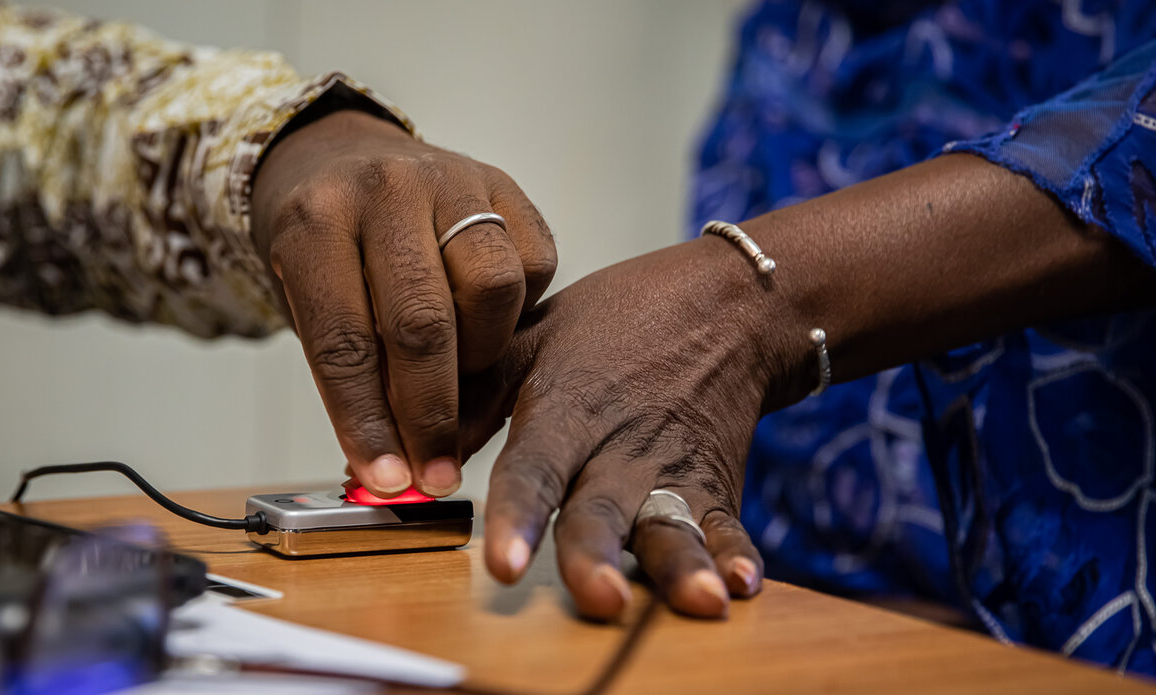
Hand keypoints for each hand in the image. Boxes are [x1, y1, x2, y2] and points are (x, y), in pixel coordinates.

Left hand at [250, 110, 555, 497]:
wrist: (344, 160)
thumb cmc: (328, 247)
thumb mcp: (313, 302)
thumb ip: (354, 374)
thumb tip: (397, 470)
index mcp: (315, 222)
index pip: (342, 340)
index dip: (366, 421)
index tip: (389, 478)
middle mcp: (385, 189)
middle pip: (422, 321)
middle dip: (431, 411)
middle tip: (438, 466)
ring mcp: (451, 178)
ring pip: (494, 287)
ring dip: (483, 352)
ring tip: (463, 371)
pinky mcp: (504, 183)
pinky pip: (535, 262)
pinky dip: (518, 310)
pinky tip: (488, 320)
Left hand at [470, 237, 808, 618]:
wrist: (724, 303)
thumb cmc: (620, 320)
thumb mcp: (534, 337)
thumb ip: (474, 398)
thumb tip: (412, 461)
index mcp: (568, 408)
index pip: (535, 468)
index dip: (519, 515)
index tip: (505, 563)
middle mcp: (620, 446)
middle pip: (603, 509)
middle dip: (598, 555)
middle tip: (599, 597)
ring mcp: (673, 468)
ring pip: (672, 524)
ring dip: (682, 564)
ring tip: (698, 597)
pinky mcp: (717, 482)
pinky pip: (727, 522)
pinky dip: (735, 552)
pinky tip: (742, 584)